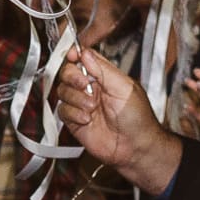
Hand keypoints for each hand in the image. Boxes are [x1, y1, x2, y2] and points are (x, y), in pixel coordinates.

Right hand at [54, 44, 181, 194]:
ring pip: (62, 92)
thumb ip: (103, 69)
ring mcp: (81, 104)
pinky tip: (87, 120)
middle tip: (83, 84)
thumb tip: (85, 53)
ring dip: (77, 99)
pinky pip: (62, 110)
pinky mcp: (74, 120)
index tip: (72, 55)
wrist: (133, 147)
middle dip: (72, 77)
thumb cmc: (137, 118)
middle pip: (67, 73)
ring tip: (92, 108)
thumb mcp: (123, 87)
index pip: (84, 59)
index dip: (75, 55)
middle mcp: (91, 88)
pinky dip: (74, 114)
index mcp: (105, 77)